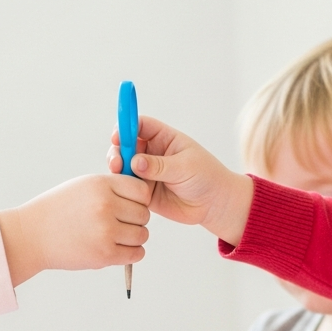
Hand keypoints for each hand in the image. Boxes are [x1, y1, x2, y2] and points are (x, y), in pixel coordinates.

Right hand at [0, 174, 151, 286]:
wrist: (31, 235)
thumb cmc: (58, 210)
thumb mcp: (83, 186)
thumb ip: (112, 188)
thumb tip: (143, 197)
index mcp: (100, 185)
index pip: (141, 192)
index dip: (138, 200)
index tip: (128, 206)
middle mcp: (105, 206)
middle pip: (143, 214)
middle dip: (135, 220)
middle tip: (119, 223)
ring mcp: (105, 231)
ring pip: (142, 235)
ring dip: (134, 238)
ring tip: (117, 236)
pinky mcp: (104, 254)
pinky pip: (136, 253)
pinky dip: (132, 253)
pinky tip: (118, 248)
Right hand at [107, 116, 253, 243]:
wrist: (214, 204)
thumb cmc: (206, 178)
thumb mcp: (185, 167)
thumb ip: (159, 165)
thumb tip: (135, 162)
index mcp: (164, 138)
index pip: (140, 125)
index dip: (126, 127)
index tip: (118, 136)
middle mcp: (152, 153)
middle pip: (126, 145)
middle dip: (117, 151)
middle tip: (117, 163)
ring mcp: (147, 172)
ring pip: (123, 166)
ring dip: (117, 169)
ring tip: (120, 176)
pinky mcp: (144, 190)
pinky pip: (128, 187)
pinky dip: (122, 188)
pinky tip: (125, 192)